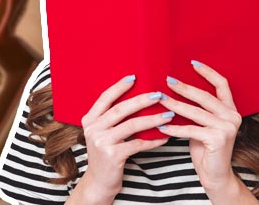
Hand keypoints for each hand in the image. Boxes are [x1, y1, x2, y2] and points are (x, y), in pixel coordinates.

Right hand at [76, 75, 173, 202]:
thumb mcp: (104, 133)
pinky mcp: (112, 156)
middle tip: (160, 95)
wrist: (99, 182)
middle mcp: (93, 129)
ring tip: (169, 114)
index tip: (134, 76)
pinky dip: (154, 140)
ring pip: (132, 125)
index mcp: (90, 120)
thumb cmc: (107, 153)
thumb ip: (113, 118)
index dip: (119, 87)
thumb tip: (140, 97)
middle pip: (121, 109)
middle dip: (142, 100)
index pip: (105, 98)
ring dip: (153, 119)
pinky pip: (138, 144)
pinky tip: (166, 137)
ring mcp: (101, 143)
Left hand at [159, 60, 242, 194]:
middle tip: (168, 81)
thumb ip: (197, 111)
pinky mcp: (218, 138)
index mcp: (231, 110)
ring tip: (160, 100)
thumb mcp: (203, 126)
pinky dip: (175, 128)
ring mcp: (227, 127)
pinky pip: (191, 130)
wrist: (216, 176)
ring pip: (196, 112)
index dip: (208, 72)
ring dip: (175, 105)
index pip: (222, 84)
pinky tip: (162, 125)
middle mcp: (232, 116)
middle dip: (185, 87)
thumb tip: (175, 93)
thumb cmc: (207, 151)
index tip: (192, 63)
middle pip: (205, 96)